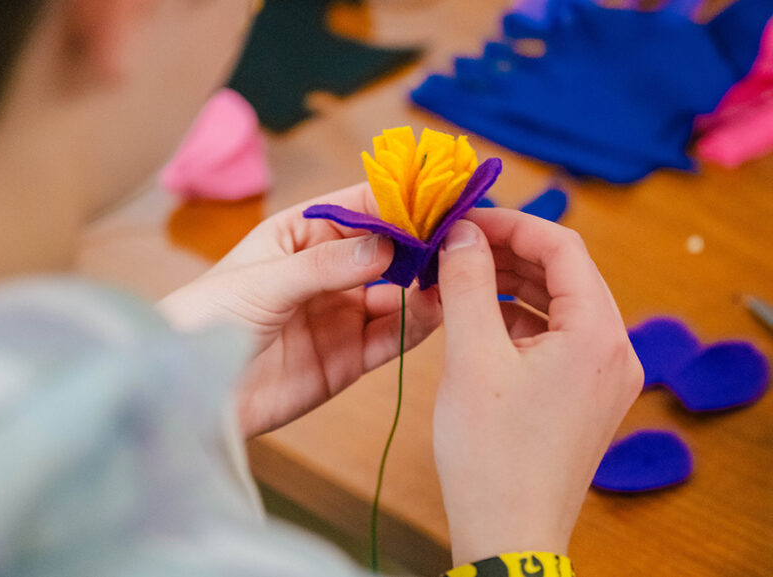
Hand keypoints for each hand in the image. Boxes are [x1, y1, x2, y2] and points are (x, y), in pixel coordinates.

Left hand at [158, 183, 441, 437]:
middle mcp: (327, 271)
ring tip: (461, 276)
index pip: (361, 207)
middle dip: (426, 243)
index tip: (443, 196)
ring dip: (429, 284)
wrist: (191, 393)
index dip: (403, 201)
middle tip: (466, 238)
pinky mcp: (348, 358)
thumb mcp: (264, 281)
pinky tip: (440, 310)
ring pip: (399, 294)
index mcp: (301, 234)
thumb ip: (326, 264)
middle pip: (390, 251)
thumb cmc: (208, 318)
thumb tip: (387, 245)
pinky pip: (393, 337)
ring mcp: (340, 314)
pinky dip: (419, 324)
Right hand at [432, 209, 642, 566]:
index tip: (465, 217)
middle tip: (456, 245)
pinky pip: (556, 337)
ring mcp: (604, 376)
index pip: (563, 247)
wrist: (508, 531)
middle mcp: (615, 350)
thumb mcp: (471, 356)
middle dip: (508, 253)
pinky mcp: (585, 395)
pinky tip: (479, 319)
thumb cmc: (492, 454)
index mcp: (598, 335)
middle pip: (565, 273)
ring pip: (559, 304)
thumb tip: (461, 233)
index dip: (511, 223)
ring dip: (512, 285)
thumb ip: (467, 284)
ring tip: (460, 277)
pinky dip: (519, 320)